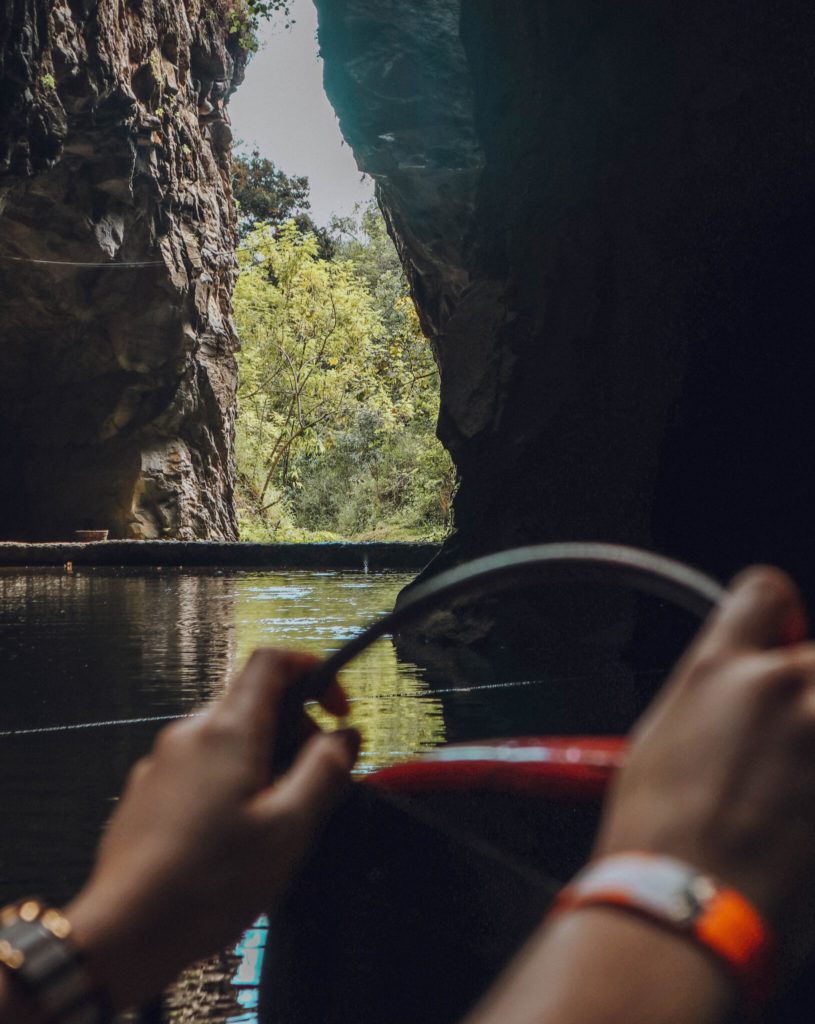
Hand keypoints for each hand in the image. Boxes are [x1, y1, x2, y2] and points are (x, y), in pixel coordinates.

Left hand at [64, 649, 358, 1010]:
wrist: (125, 931)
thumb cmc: (207, 883)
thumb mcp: (288, 829)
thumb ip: (324, 772)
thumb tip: (345, 736)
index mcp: (228, 731)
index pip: (272, 661)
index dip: (312, 671)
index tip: (335, 709)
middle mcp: (190, 734)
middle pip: (252, 701)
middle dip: (293, 729)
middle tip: (313, 779)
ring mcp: (163, 761)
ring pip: (227, 737)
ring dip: (262, 758)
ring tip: (273, 818)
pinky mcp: (148, 791)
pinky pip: (200, 766)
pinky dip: (230, 780)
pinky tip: (233, 835)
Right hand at [595, 566, 814, 966]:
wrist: (686, 908)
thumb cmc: (657, 837)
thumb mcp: (660, 739)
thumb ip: (712, 697)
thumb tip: (736, 693)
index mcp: (721, 669)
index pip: (766, 591)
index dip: (777, 615)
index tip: (783, 639)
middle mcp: (782, 689)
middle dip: (810, 690)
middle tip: (793, 738)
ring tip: (793, 786)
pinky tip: (802, 814)